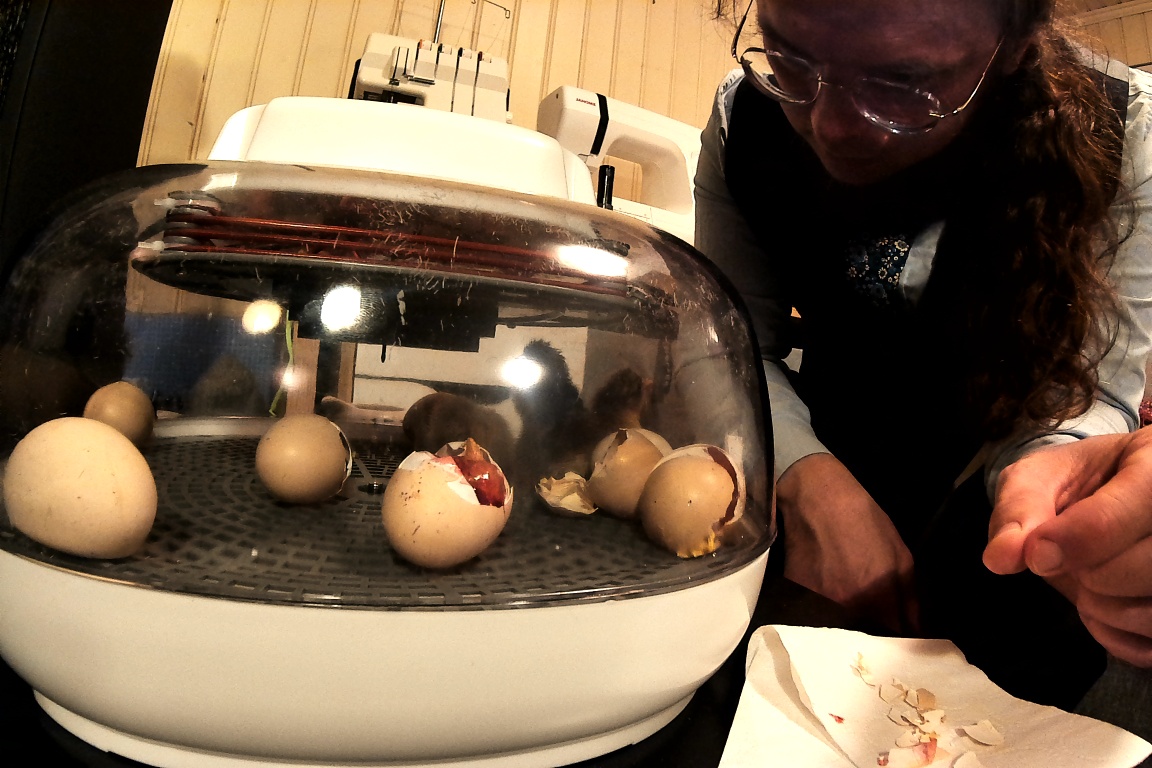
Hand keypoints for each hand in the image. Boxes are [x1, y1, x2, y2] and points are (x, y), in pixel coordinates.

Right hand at [777, 452, 917, 633]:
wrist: (818, 500)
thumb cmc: (865, 524)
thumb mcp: (901, 557)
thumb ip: (911, 600)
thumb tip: (916, 632)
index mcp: (880, 602)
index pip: (894, 643)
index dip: (899, 646)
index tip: (900, 643)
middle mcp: (849, 610)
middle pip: (864, 644)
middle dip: (872, 642)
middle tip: (876, 632)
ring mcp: (819, 605)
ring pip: (838, 634)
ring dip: (846, 632)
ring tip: (851, 620)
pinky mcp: (796, 597)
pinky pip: (814, 619)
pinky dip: (821, 616)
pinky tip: (826, 603)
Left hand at [983, 429, 1151, 666]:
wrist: (1109, 492)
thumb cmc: (1078, 480)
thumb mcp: (1038, 477)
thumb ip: (1018, 510)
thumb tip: (1002, 557)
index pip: (1113, 518)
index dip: (1069, 542)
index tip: (1038, 552)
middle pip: (1145, 568)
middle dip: (1091, 576)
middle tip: (1070, 562)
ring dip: (1105, 609)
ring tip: (1086, 582)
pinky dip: (1120, 636)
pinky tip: (1105, 608)